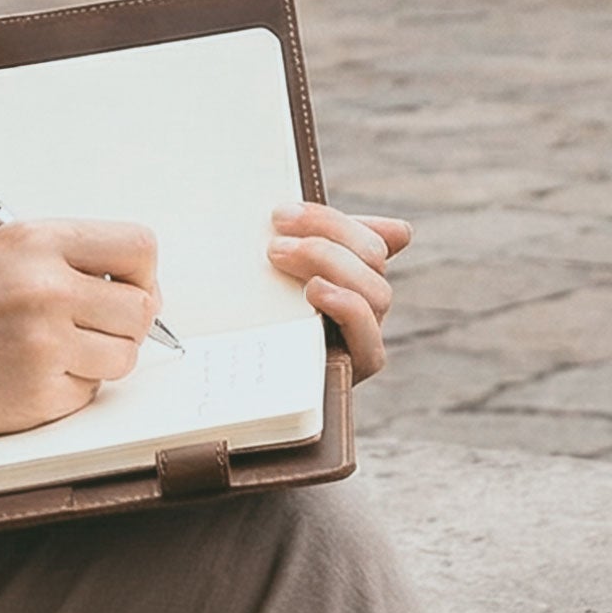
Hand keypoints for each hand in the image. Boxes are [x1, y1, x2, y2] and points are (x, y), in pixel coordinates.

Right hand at [0, 219, 161, 445]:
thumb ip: (56, 259)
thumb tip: (125, 281)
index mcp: (34, 241)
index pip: (138, 246)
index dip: (142, 273)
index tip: (128, 289)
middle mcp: (44, 287)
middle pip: (142, 307)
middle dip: (124, 324)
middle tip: (88, 330)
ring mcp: (44, 344)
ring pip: (122, 356)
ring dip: (97, 361)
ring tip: (44, 354)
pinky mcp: (38, 395)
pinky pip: (87, 394)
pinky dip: (64, 391)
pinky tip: (19, 378)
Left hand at [266, 203, 412, 383]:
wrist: (234, 400)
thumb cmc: (252, 331)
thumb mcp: (266, 286)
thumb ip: (290, 249)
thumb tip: (338, 216)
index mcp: (351, 278)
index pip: (370, 238)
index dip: (337, 221)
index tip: (284, 212)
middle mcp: (365, 307)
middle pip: (372, 257)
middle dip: (326, 233)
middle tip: (275, 232)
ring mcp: (364, 338)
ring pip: (377, 292)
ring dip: (331, 262)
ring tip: (280, 255)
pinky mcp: (355, 371)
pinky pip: (370, 340)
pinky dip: (347, 305)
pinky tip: (315, 290)